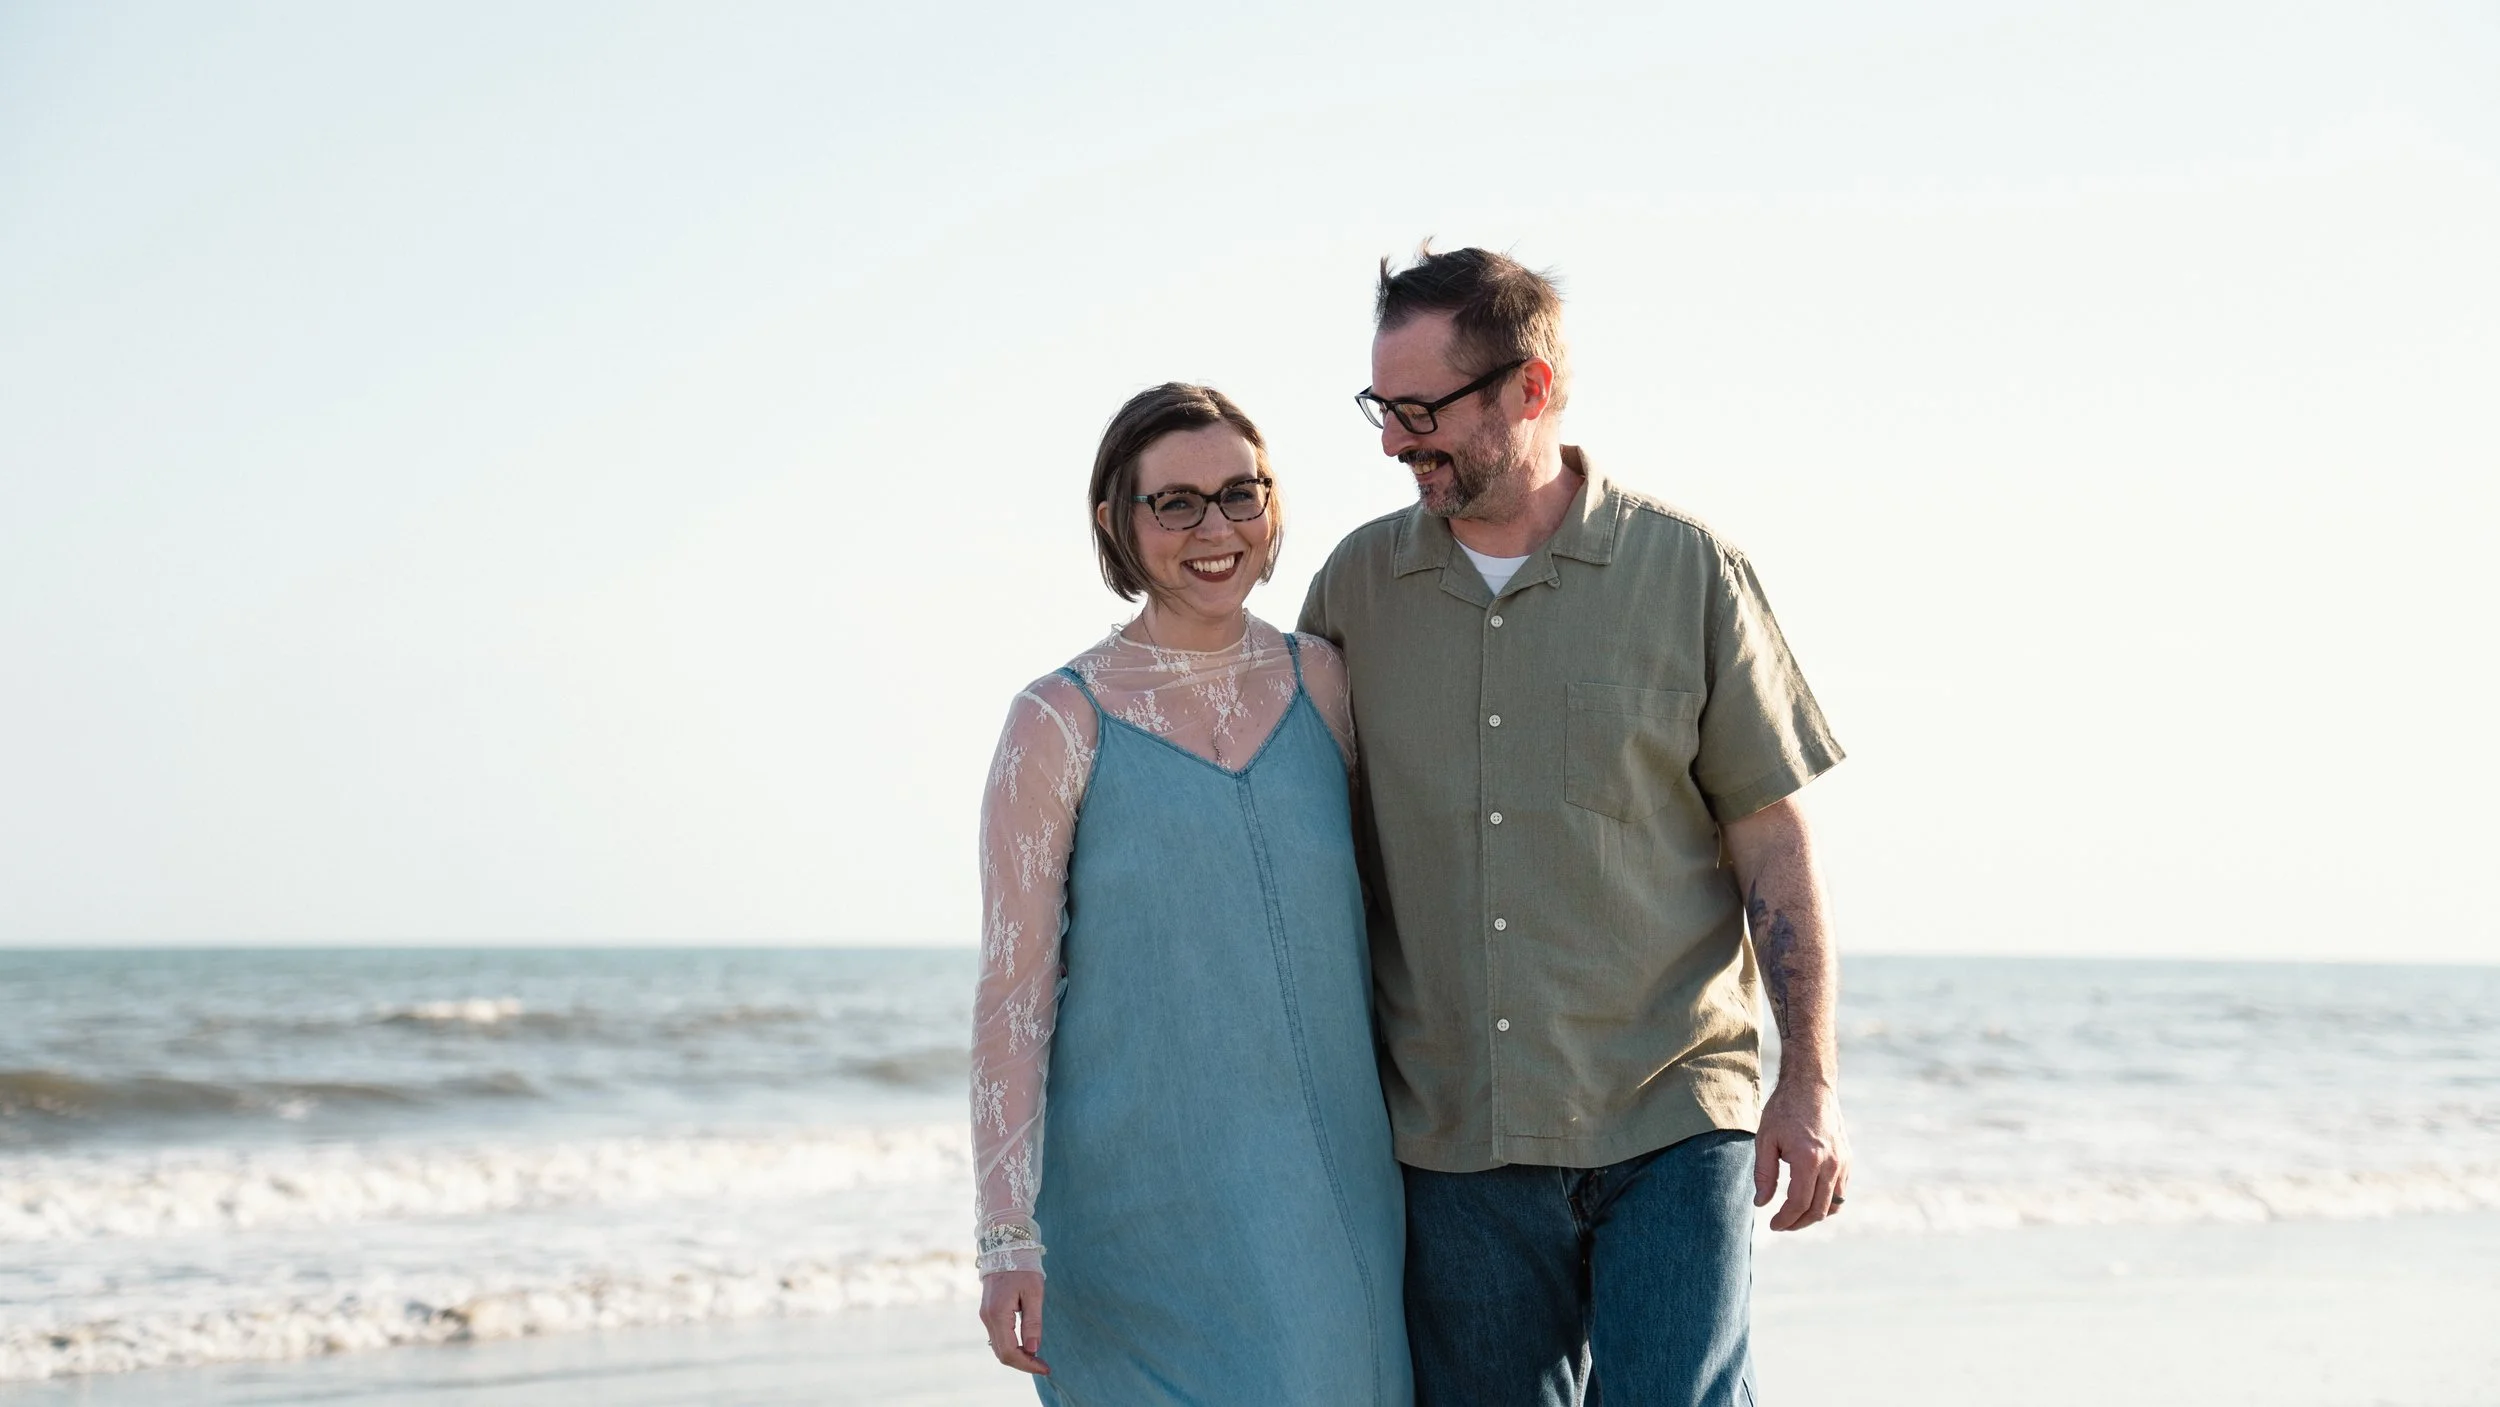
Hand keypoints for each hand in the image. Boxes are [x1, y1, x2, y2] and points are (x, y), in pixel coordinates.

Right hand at [979, 1270, 1048, 1374]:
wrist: (1005, 1247)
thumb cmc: (1023, 1267)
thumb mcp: (1034, 1293)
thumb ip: (1033, 1323)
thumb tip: (1034, 1349)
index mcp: (998, 1314)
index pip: (1010, 1352)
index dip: (1028, 1364)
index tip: (1045, 1367)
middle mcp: (988, 1318)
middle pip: (1002, 1354)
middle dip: (1023, 1364)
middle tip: (1044, 1365)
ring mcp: (985, 1316)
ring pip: (998, 1348)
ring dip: (1017, 1357)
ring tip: (1037, 1358)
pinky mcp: (988, 1313)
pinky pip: (998, 1338)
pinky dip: (1011, 1347)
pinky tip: (1026, 1346)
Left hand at [1754, 1077, 1848, 1230]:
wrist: (1811, 1086)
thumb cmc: (1783, 1110)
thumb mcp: (1765, 1139)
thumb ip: (1764, 1174)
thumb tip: (1762, 1203)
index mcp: (1808, 1159)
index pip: (1799, 1203)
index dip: (1785, 1220)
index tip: (1773, 1225)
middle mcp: (1831, 1163)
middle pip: (1818, 1209)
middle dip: (1798, 1223)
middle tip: (1781, 1225)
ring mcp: (1843, 1162)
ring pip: (1834, 1205)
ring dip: (1815, 1215)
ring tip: (1795, 1216)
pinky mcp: (1847, 1159)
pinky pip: (1841, 1191)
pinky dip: (1827, 1202)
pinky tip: (1809, 1199)